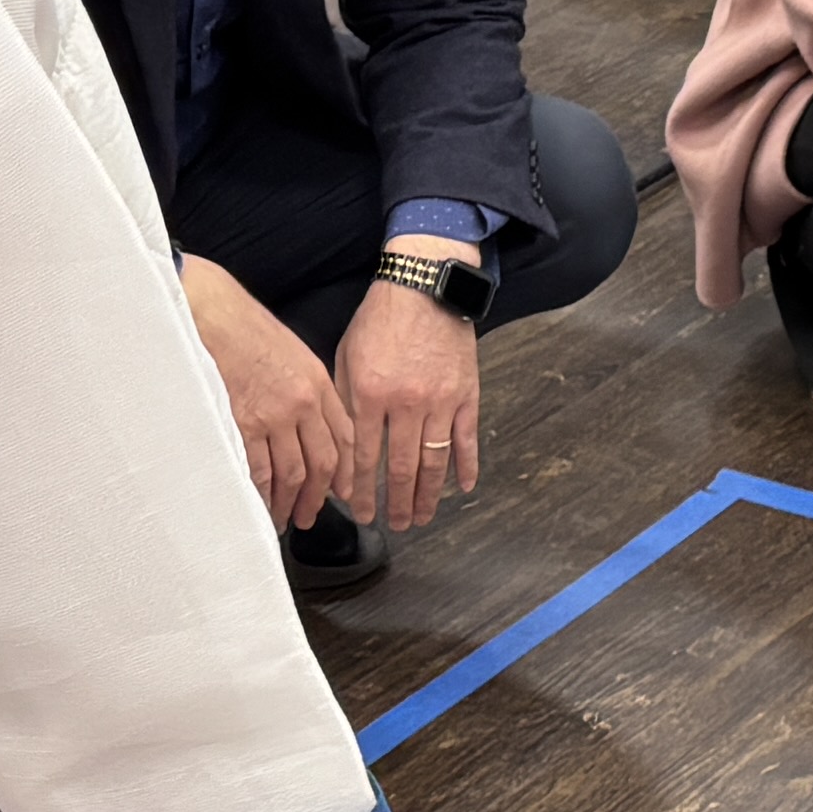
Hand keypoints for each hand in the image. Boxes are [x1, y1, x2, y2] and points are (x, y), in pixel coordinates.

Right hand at [181, 253, 352, 532]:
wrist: (211, 312)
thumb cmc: (245, 329)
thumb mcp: (293, 353)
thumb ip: (309, 390)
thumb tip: (312, 428)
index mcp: (318, 384)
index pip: (343, 438)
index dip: (345, 472)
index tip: (344, 493)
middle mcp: (301, 403)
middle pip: (321, 462)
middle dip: (318, 496)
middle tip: (311, 515)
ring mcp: (272, 415)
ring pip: (291, 473)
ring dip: (289, 502)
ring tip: (284, 518)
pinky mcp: (241, 423)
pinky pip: (257, 471)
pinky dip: (261, 495)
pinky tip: (259, 505)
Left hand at [334, 259, 484, 533]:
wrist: (424, 286)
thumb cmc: (380, 319)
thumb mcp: (346, 356)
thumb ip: (346, 402)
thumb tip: (346, 449)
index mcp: (370, 394)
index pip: (365, 457)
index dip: (362, 491)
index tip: (360, 513)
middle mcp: (406, 404)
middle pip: (401, 468)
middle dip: (396, 502)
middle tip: (395, 525)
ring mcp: (440, 401)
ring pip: (434, 461)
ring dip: (427, 495)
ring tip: (422, 517)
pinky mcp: (466, 394)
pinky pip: (467, 439)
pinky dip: (465, 466)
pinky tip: (461, 489)